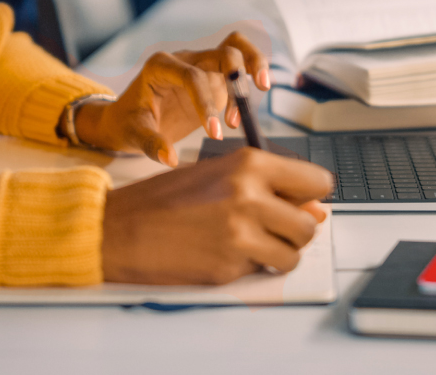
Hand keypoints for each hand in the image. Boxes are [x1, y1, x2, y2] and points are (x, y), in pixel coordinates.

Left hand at [74, 31, 269, 165]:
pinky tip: (248, 105)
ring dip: (253, 63)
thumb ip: (151, 144)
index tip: (214, 133)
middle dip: (239, 71)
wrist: (128, 117)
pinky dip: (250, 75)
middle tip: (249, 99)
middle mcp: (184, 60)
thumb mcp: (133, 134)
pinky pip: (238, 66)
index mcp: (160, 66)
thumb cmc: (128, 122)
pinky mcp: (213, 77)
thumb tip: (170, 158)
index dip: (206, 103)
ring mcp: (201, 65)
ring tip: (264, 87)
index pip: (191, 76)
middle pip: (221, 50)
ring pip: (235, 47)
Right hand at [101, 147, 333, 283]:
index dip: (310, 196)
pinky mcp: (229, 266)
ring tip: (246, 243)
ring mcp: (241, 234)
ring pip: (293, 254)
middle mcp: (250, 195)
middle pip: (309, 224)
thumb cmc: (163, 199)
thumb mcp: (217, 175)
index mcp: (249, 163)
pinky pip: (262, 272)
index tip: (300, 203)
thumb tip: (316, 211)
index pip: (317, 181)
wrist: (118, 228)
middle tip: (267, 229)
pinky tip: (223, 254)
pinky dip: (251, 269)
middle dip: (293, 231)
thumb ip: (267, 187)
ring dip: (276, 254)